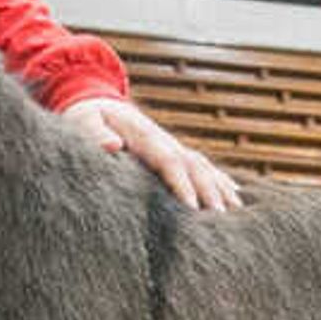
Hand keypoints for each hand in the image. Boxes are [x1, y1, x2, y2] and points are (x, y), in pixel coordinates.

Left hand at [60, 96, 241, 211]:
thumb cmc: (87, 117)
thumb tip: (113, 146)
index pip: (168, 160)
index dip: (181, 182)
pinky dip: (221, 182)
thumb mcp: (84, 120)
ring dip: (220, 189)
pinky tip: (237, 198)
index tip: (191, 206)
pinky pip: (204, 168)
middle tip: (221, 218)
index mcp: (145, 135)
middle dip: (209, 191)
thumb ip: (96, 133)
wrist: (97, 101)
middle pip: (194, 165)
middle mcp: (166, 141)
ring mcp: (173, 146)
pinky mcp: (176, 153)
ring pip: (204, 167)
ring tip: (236, 213)